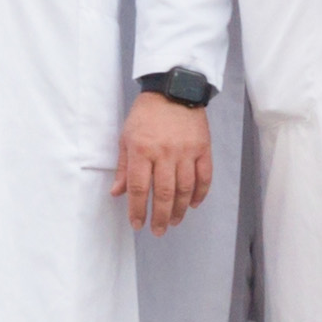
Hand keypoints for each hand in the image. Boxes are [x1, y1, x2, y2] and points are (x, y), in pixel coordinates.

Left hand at [116, 93, 211, 232]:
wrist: (173, 90)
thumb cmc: (145, 114)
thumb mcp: (126, 137)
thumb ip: (124, 167)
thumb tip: (117, 193)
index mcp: (142, 150)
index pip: (140, 188)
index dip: (138, 210)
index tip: (137, 224)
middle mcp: (165, 153)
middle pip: (164, 193)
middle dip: (161, 217)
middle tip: (158, 231)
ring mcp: (186, 151)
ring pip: (185, 188)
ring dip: (180, 209)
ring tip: (174, 221)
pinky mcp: (203, 148)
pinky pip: (204, 176)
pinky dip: (200, 193)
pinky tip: (193, 204)